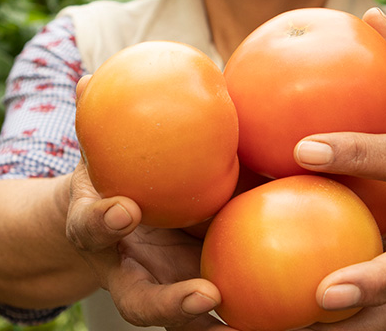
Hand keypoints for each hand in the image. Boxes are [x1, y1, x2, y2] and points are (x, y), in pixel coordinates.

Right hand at [67, 77, 234, 330]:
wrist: (110, 222)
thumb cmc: (110, 177)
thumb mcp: (98, 150)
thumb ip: (95, 119)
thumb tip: (87, 78)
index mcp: (100, 234)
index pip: (92, 230)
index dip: (104, 223)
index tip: (124, 209)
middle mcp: (131, 274)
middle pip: (142, 303)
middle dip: (172, 306)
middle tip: (205, 297)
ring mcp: (163, 291)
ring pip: (185, 321)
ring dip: (216, 325)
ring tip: (258, 324)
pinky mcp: (197, 295)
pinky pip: (225, 309)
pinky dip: (253, 315)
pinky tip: (299, 310)